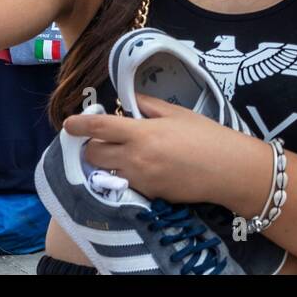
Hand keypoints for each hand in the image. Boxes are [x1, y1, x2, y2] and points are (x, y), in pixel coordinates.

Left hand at [63, 95, 265, 204]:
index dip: (79, 125)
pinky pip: (124, 182)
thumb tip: (129, 102)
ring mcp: (140, 180)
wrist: (228, 170)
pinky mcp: (147, 195)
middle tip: (103, 138)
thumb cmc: (207, 136)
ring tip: (122, 152)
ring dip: (107, 161)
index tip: (68, 123)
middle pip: (93, 154)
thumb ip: (148, 106)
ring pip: (105, 171)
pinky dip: (124, 173)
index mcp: (142, 133)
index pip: (99, 127)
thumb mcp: (178, 113)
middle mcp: (135, 158)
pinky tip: (140, 166)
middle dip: (92, 146)